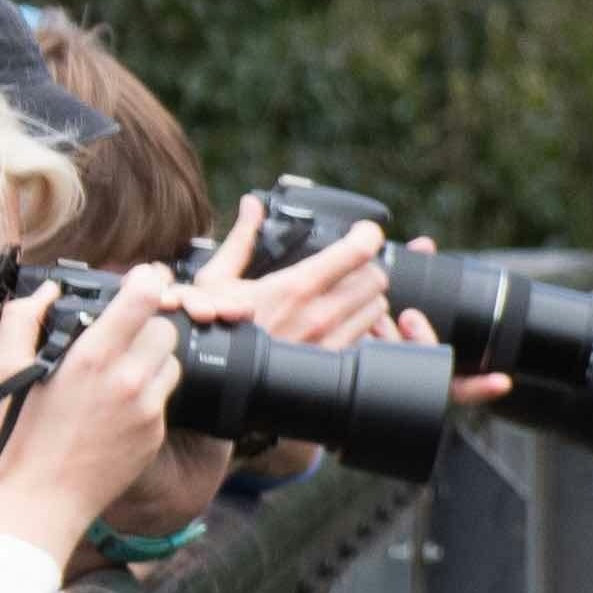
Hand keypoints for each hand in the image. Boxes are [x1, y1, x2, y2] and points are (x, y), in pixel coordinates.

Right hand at [0, 266, 199, 560]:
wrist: (42, 500)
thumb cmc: (18, 436)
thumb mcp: (5, 371)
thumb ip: (22, 319)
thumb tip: (49, 290)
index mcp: (91, 358)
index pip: (145, 298)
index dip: (150, 280)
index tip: (145, 279)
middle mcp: (127, 380)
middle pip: (166, 328)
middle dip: (149, 324)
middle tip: (125, 334)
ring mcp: (147, 410)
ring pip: (171, 362)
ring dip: (152, 359)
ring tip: (121, 373)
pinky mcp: (156, 434)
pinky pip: (163, 398)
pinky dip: (147, 395)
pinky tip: (117, 408)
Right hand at [163, 208, 415, 494]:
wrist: (218, 387)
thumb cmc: (213, 331)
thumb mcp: (215, 281)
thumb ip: (241, 239)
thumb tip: (252, 206)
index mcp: (294, 287)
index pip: (357, 251)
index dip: (367, 235)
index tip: (364, 232)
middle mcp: (320, 315)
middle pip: (377, 278)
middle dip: (366, 268)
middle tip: (351, 267)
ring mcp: (330, 342)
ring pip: (379, 307)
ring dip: (367, 298)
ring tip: (345, 296)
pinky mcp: (333, 363)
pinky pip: (369, 337)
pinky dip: (363, 326)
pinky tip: (341, 323)